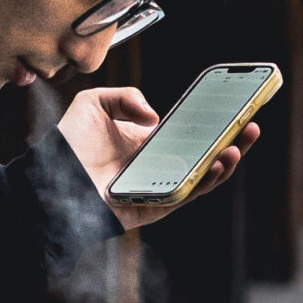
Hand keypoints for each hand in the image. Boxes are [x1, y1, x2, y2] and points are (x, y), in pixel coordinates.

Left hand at [56, 84, 260, 230]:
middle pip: (205, 154)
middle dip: (232, 140)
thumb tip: (156, 118)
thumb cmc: (69, 145)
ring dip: (226, 163)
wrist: (51, 179)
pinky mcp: (157, 206)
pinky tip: (217, 163)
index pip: (190, 132)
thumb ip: (125, 96)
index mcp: (149, 142)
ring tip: (238, 145)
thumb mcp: (93, 103)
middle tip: (250, 124)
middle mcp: (159, 164)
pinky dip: (206, 181)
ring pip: (203, 177)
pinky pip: (188, 194)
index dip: (213, 121)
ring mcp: (160, 185)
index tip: (235, 106)